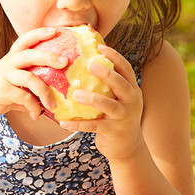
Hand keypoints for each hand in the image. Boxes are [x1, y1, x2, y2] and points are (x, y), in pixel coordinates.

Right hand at [0, 27, 68, 129]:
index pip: (24, 39)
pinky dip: (34, 107)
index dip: (39, 33)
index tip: (56, 30)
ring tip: (53, 104)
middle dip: (49, 56)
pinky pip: (24, 96)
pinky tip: (36, 115)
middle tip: (65, 62)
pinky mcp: (0, 90)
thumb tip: (55, 97)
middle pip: (30, 54)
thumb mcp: (13, 87)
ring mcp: (2, 76)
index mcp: (10, 59)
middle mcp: (6, 64)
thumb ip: (30, 88)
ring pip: (30, 77)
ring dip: (45, 92)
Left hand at [59, 44, 146, 160]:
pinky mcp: (113, 132)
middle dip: (106, 74)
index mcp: (132, 89)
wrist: (128, 148)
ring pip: (109, 105)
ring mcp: (124, 117)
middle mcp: (132, 101)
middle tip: (89, 65)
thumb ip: (107, 84)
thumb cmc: (115, 117)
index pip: (126, 69)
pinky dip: (77, 124)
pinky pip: (93, 126)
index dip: (114, 56)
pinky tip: (63, 122)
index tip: (100, 46)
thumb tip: (83, 62)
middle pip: (121, 84)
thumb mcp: (117, 99)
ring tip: (75, 94)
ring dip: (92, 99)